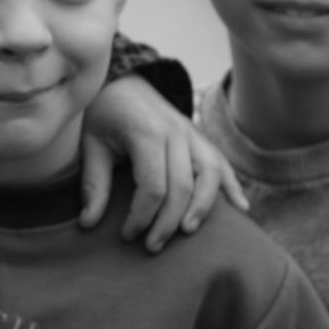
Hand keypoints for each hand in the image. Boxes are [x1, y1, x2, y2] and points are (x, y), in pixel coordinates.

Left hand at [78, 75, 246, 248]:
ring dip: (202, 208)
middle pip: (184, 186)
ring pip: (211, 175)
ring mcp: (193, 133)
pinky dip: (233, 186)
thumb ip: (93, 184)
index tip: (127, 234)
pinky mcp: (201, 138)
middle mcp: (176, 132)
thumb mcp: (91, 145)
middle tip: (152, 246)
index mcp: (147, 132)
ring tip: (187, 231)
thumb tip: (88, 224)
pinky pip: (222, 164)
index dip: (142, 216)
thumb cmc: (105, 116)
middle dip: (169, 222)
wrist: (123, 82)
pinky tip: (240, 209)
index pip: (154, 187)